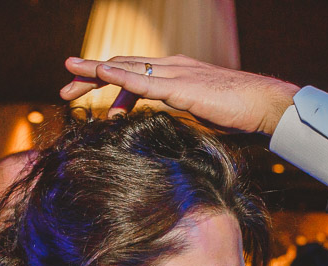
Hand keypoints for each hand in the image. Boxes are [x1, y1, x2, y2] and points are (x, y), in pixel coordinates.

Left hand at [61, 55, 299, 135]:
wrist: (263, 105)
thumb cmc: (238, 116)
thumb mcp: (198, 120)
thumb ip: (177, 121)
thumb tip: (160, 136)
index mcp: (174, 75)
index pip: (132, 75)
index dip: (106, 83)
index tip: (85, 97)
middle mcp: (171, 67)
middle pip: (122, 67)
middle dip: (90, 76)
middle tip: (65, 90)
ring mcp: (175, 73)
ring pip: (125, 67)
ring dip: (94, 71)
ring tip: (68, 78)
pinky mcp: (180, 85)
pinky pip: (143, 78)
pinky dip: (118, 74)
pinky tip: (99, 72)